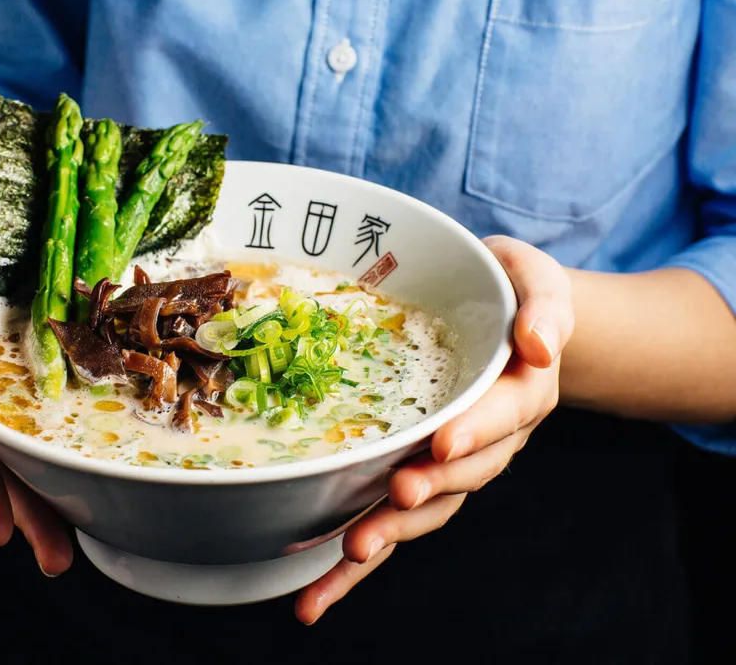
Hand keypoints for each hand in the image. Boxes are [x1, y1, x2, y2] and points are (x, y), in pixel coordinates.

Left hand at [295, 235, 574, 623]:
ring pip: (432, 508)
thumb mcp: (532, 278)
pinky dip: (364, 558)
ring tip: (355, 552)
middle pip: (467, 472)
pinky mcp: (422, 477)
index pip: (504, 413)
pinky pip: (396, 518)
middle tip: (396, 498)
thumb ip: (544, 305)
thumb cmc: (506, 290)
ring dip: (396, 533)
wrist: (502, 323)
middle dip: (431, 489)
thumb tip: (537, 343)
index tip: (441, 443)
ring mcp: (457, 464)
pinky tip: (320, 588)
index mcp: (522, 390)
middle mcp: (493, 437)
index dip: (474, 431)